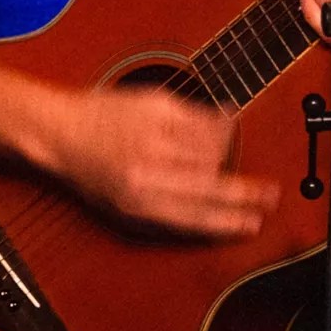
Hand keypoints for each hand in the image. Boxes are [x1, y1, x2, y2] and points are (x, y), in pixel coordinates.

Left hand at [41, 82, 278, 238]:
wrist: (60, 130)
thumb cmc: (91, 173)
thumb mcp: (119, 208)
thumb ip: (166, 213)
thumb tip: (214, 219)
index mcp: (136, 202)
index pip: (195, 217)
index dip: (230, 223)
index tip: (253, 224)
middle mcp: (147, 170)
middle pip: (212, 185)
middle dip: (246, 193)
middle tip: (270, 196)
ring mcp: (154, 135)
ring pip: (212, 150)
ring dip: (224, 156)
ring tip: (221, 157)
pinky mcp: (158, 106)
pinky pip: (204, 118)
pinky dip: (218, 124)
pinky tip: (222, 124)